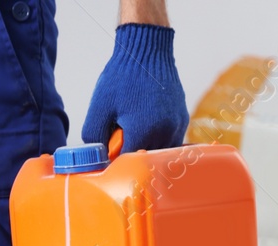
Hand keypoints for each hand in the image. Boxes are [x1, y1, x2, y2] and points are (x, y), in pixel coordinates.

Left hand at [80, 24, 188, 153]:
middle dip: (132, 152)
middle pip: (145, 159)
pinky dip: (158, 138)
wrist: (147, 51)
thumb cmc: (121, 77)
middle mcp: (164, 133)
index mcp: (142, 132)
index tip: (110, 147)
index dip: (116, 158)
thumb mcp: (99, 108)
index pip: (127, 162)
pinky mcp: (183, 120)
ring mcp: (176, 127)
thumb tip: (98, 158)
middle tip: (121, 133)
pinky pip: (170, 140)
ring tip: (135, 126)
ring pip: (159, 152)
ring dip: (146, 147)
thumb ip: (94, 137)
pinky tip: (148, 122)